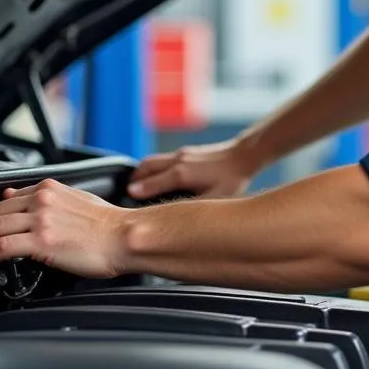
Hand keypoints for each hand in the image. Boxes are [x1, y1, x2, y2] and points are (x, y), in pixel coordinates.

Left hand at [0, 179, 131, 279]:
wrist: (126, 237)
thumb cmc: (110, 224)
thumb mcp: (78, 200)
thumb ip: (50, 199)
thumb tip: (25, 199)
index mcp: (50, 189)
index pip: (9, 198)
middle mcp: (42, 200)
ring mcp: (40, 220)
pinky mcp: (41, 242)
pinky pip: (0, 248)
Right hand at [127, 138, 258, 200]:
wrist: (244, 155)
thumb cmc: (232, 178)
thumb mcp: (214, 198)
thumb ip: (193, 207)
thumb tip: (174, 216)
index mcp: (181, 174)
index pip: (150, 183)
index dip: (135, 193)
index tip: (124, 202)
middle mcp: (178, 161)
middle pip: (144, 167)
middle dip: (133, 181)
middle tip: (126, 194)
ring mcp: (181, 154)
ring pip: (151, 160)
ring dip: (141, 173)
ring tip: (137, 186)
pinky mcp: (186, 152)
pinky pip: (161, 159)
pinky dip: (152, 168)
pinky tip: (157, 178)